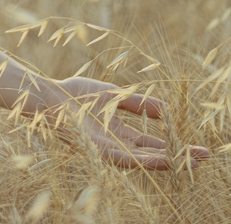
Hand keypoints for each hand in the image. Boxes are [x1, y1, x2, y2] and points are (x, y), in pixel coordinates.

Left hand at [46, 77, 209, 169]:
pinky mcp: (100, 151)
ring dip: (168, 161)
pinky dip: (147, 159)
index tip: (197, 146)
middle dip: (178, 157)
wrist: (51, 96)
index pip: (153, 143)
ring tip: (191, 161)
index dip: (174, 145)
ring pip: (145, 160)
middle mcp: (118, 145)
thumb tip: (167, 107)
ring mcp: (110, 150)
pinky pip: (127, 158)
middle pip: (154, 154)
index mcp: (121, 133)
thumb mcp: (115, 96)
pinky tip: (163, 159)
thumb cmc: (76, 94)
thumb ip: (139, 103)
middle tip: (204, 158)